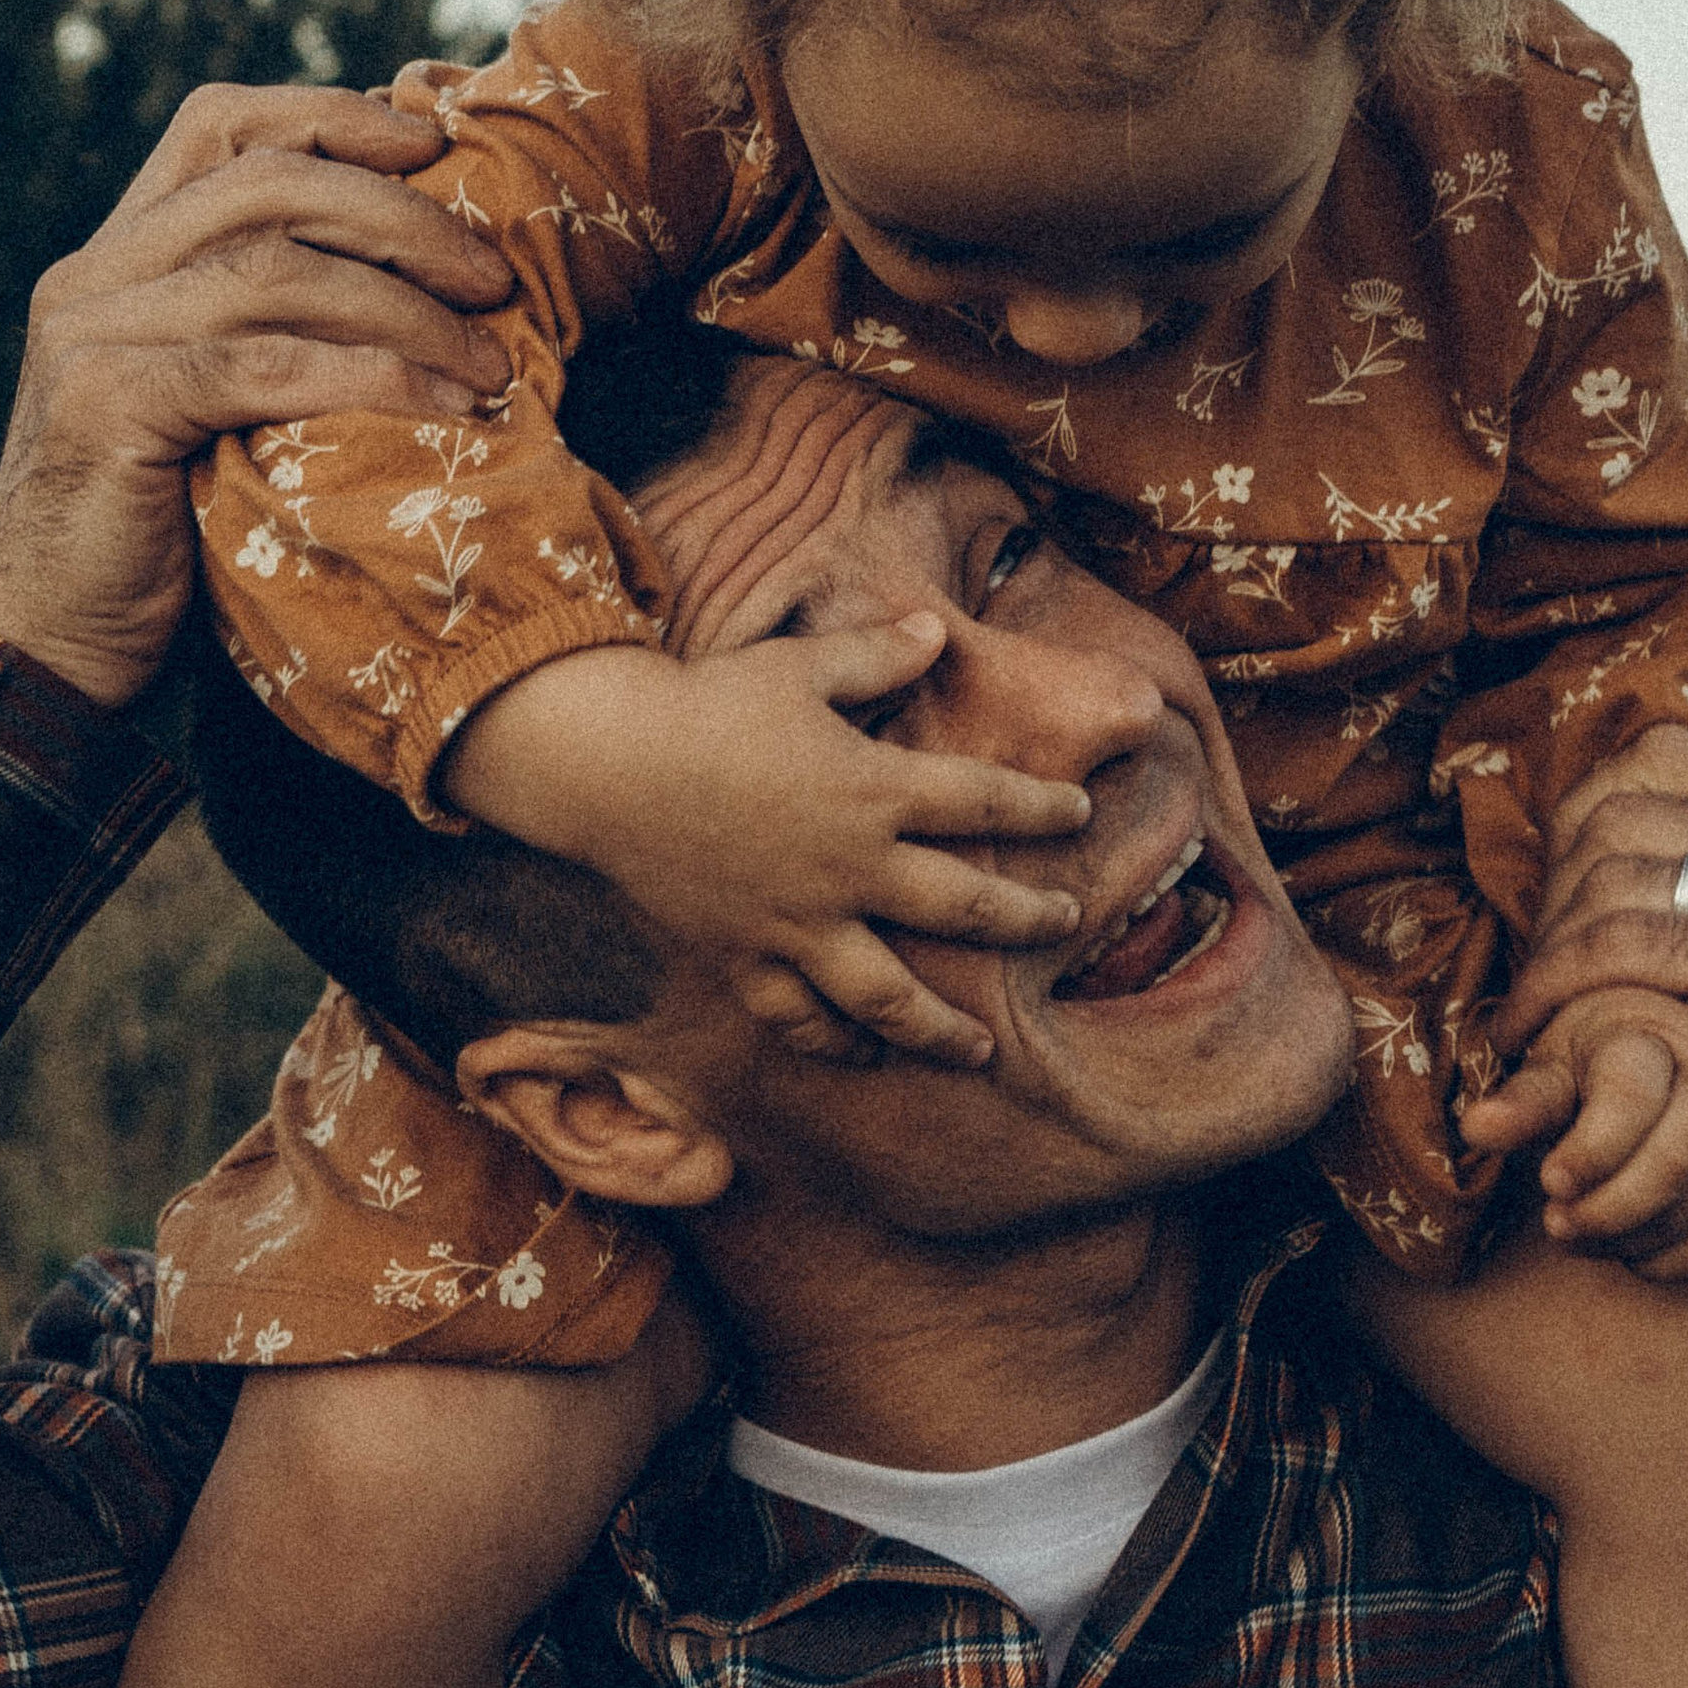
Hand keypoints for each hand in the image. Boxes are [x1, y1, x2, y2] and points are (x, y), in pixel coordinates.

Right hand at [0, 87, 514, 712]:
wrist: (51, 652)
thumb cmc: (163, 531)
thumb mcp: (212, 399)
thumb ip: (268, 323)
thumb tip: (423, 264)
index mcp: (116, 252)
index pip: (222, 125)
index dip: (334, 117)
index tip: (435, 143)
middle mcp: (93, 275)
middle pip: (267, 184)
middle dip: (399, 216)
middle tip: (493, 275)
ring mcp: (91, 337)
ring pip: (275, 271)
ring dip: (404, 307)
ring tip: (487, 359)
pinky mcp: (108, 407)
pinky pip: (264, 367)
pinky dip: (369, 376)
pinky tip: (442, 406)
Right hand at [442, 624, 1090, 1067]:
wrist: (609, 764)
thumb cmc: (709, 703)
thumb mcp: (801, 665)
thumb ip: (877, 654)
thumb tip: (937, 632)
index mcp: (874, 789)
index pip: (985, 803)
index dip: (1040, 807)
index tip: (1078, 812)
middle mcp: (850, 868)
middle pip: (963, 906)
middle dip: (1026, 918)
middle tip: (1067, 923)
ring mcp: (799, 925)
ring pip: (888, 995)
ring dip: (942, 1027)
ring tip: (980, 1051)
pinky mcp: (746, 957)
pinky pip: (799, 1018)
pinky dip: (833, 1043)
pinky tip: (863, 1055)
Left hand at [1458, 983, 1687, 1279]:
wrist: (1652, 1054)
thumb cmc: (1589, 1059)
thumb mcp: (1552, 1063)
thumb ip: (1523, 1100)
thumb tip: (1475, 1130)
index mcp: (1653, 1038)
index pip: (1632, 1098)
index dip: (1590, 1151)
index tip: (1548, 1182)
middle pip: (1676, 1158)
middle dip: (1610, 1206)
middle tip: (1554, 1225)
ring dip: (1631, 1235)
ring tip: (1573, 1236)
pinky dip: (1670, 1258)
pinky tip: (1624, 1252)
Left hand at [1496, 729, 1687, 1304]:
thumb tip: (1652, 883)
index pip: (1668, 755)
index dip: (1586, 812)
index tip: (1557, 897)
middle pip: (1624, 808)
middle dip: (1553, 884)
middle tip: (1534, 965)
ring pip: (1614, 876)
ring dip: (1545, 948)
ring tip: (1526, 1012)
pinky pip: (1627, 948)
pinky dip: (1557, 988)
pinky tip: (1534, 1037)